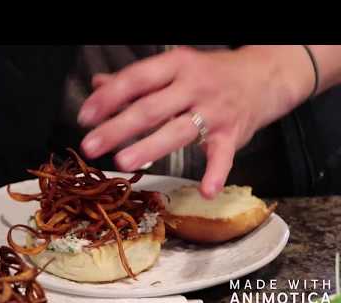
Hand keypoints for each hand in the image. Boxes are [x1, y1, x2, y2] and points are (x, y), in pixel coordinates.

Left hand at [78, 46, 314, 197]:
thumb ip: (137, 80)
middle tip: (91, 145)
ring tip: (123, 162)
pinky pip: (224, 155)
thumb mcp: (174, 69)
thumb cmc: (209, 74)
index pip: (136, 79)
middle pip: (151, 108)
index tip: (85, 116)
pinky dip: (216, 173)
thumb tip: (98, 86)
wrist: (263, 75)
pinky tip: (206, 191)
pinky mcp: (233, 133)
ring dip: (150, 147)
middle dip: (118, 128)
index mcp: (175, 66)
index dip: (108, 98)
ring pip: (179, 130)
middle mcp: (194, 85)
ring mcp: (215, 110)